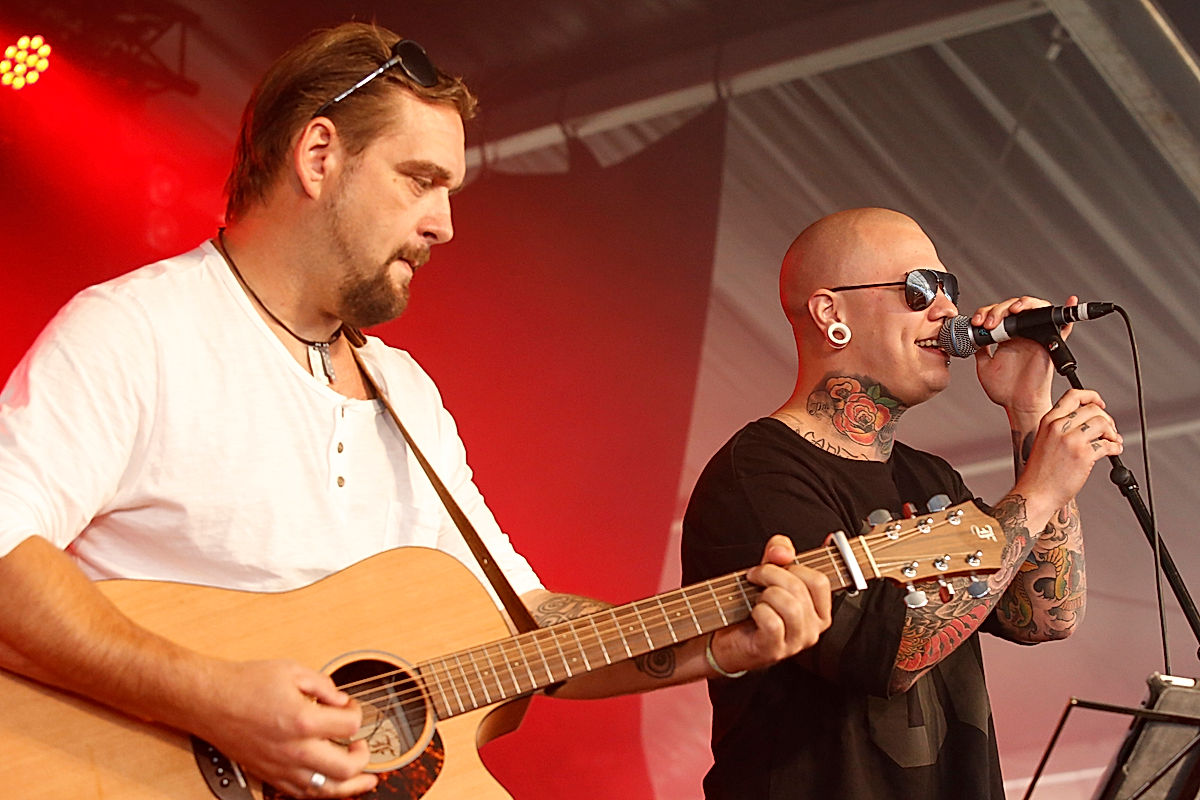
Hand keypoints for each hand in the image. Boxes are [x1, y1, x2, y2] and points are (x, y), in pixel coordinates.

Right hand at [192, 659, 378, 797]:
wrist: (210, 701)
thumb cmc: (246, 683)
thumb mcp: (292, 670)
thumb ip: (324, 685)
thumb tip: (341, 700)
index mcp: (303, 720)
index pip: (351, 726)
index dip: (357, 712)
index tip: (349, 706)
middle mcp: (295, 750)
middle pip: (346, 767)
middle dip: (363, 757)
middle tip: (362, 745)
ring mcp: (281, 767)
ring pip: (326, 790)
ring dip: (350, 785)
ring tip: (365, 779)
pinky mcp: (269, 775)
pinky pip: (301, 794)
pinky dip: (322, 791)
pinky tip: (332, 785)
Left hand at [708, 535, 831, 673]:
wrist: (729, 637)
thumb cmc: (752, 607)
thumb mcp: (769, 572)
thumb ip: (779, 552)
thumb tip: (783, 551)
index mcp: (819, 611)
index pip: (820, 581)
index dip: (794, 566)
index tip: (775, 564)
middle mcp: (813, 629)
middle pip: (800, 588)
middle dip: (770, 574)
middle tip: (754, 576)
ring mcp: (796, 643)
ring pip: (789, 605)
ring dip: (765, 594)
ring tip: (755, 597)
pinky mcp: (775, 651)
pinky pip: (773, 623)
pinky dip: (758, 611)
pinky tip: (753, 614)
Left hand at [973, 295, 1077, 416]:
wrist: (1018, 404)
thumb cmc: (1004, 389)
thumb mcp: (984, 364)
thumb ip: (980, 348)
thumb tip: (971, 334)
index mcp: (1006, 336)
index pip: (997, 313)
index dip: (986, 312)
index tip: (977, 323)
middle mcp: (1022, 334)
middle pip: (1013, 307)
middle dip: (999, 310)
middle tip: (990, 323)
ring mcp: (1036, 337)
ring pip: (1035, 309)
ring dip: (1024, 304)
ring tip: (1013, 311)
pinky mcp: (1051, 344)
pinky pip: (1063, 325)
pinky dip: (1067, 310)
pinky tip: (1069, 300)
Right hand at [1016, 388, 1122, 518]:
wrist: (1035, 493)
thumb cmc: (1040, 472)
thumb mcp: (1044, 441)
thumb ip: (1061, 428)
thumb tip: (1089, 422)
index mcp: (1048, 421)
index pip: (1073, 396)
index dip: (1091, 397)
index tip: (1100, 404)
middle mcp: (1058, 427)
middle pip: (1093, 410)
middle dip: (1107, 419)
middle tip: (1110, 430)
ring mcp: (1071, 440)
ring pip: (1102, 424)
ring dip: (1113, 433)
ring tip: (1113, 441)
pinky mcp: (1083, 455)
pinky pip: (1107, 445)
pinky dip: (1115, 448)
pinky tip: (1114, 451)